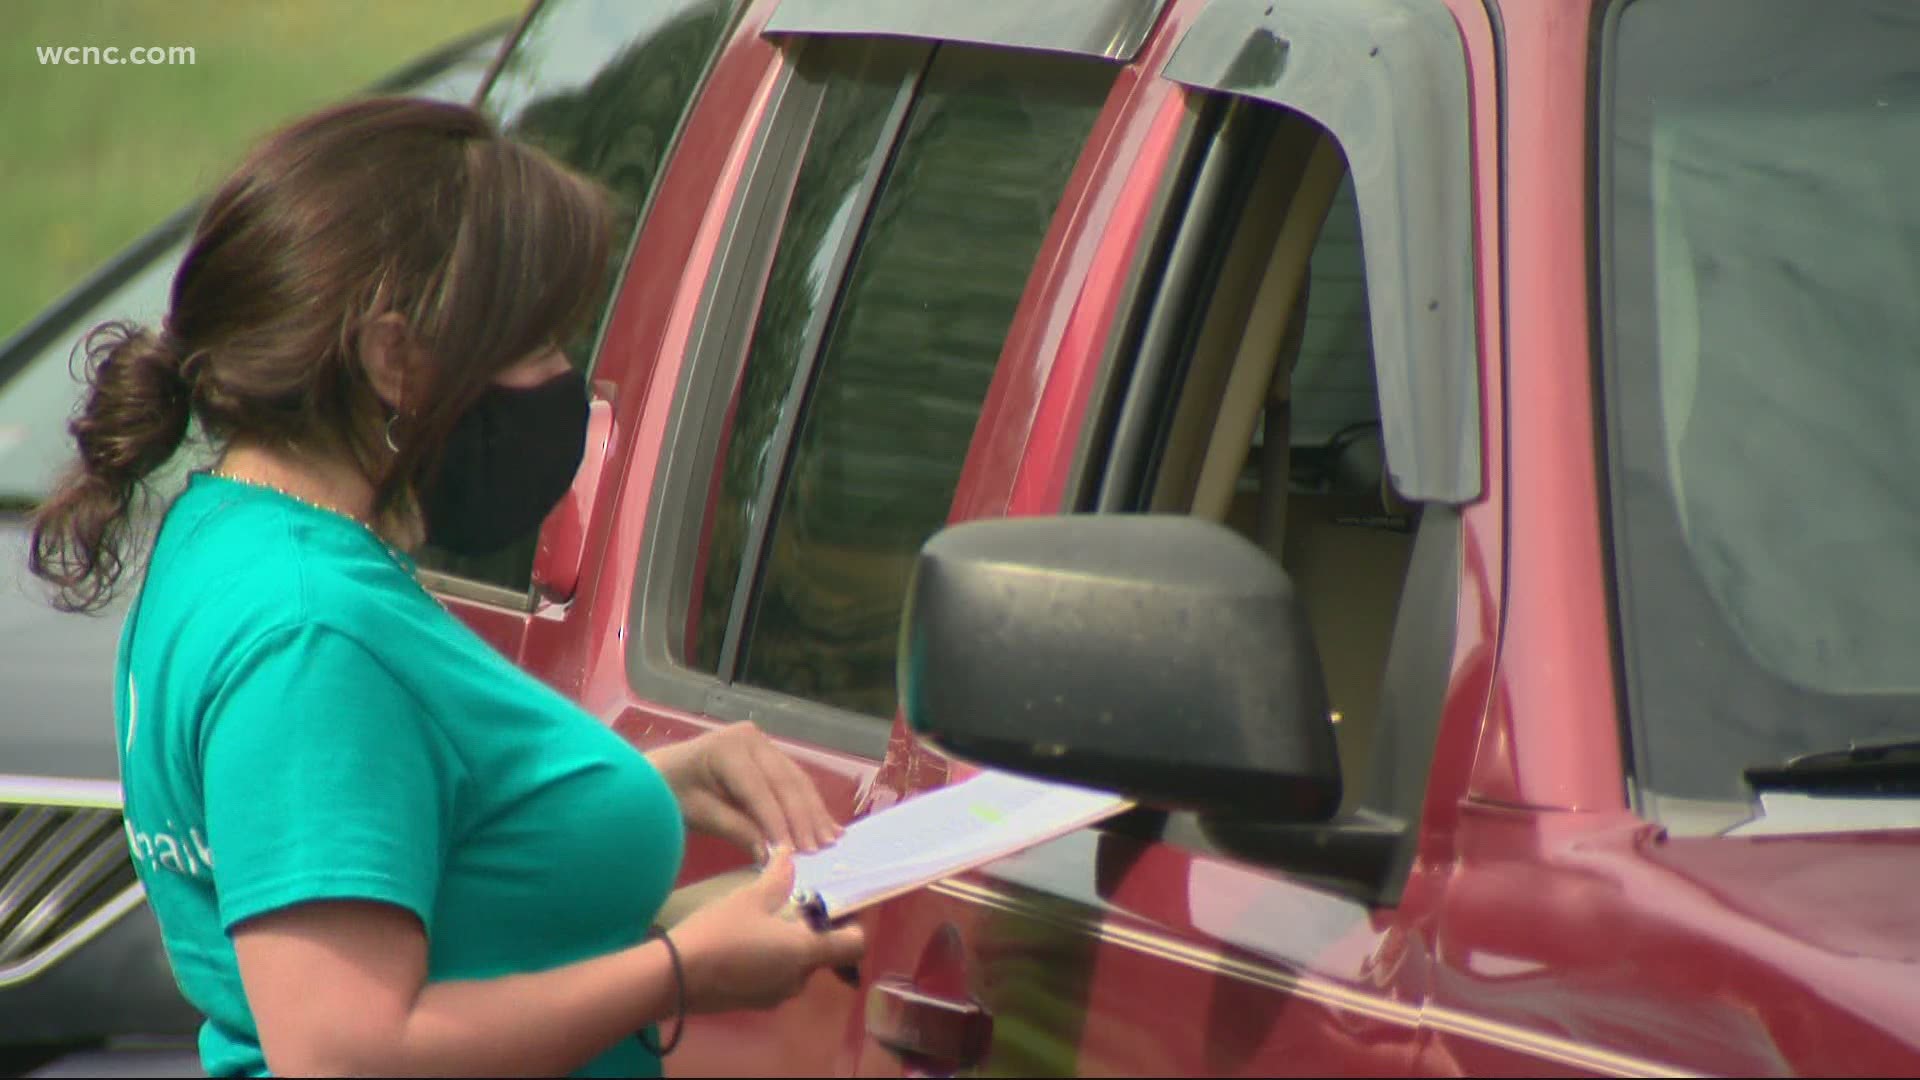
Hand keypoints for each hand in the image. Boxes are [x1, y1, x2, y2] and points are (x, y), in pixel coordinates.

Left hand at [649, 722, 843, 853]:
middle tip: (822, 849)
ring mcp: (763, 743)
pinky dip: (810, 805)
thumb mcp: (699, 814)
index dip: (778, 822)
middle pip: (785, 783)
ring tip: (832, 840)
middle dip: (804, 819)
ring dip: (814, 813)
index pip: (759, 790)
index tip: (793, 852)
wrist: (660, 773)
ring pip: (796, 781)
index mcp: (729, 747)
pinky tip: (828, 825)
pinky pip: (794, 781)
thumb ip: (736, 830)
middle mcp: (751, 738)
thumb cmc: (671, 793)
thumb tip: (771, 855)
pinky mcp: (770, 755)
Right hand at [670, 849, 865, 1013]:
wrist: (673, 978)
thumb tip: (789, 854)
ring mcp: (776, 996)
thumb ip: (777, 878)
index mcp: (806, 952)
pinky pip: (775, 978)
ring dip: (790, 945)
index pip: (854, 945)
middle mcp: (799, 980)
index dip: (853, 924)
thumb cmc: (719, 933)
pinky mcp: (755, 1003)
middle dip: (813, 930)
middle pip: (824, 954)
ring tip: (765, 920)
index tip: (837, 906)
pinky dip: (771, 961)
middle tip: (793, 904)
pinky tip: (745, 943)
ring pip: (797, 966)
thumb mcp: (749, 898)